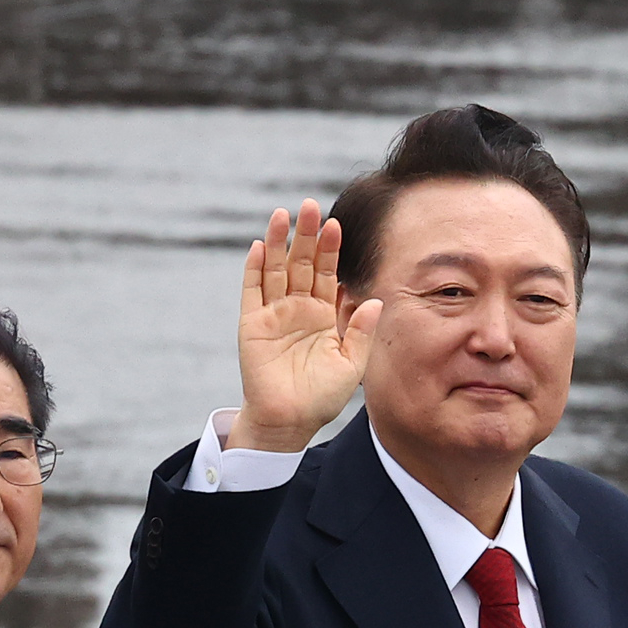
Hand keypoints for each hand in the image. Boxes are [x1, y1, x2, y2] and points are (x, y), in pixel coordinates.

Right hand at [226, 199, 380, 454]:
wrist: (290, 421)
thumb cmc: (322, 397)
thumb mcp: (352, 363)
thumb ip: (360, 331)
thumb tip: (375, 300)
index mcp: (323, 315)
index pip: (326, 273)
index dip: (330, 250)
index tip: (336, 225)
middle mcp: (297, 309)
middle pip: (301, 264)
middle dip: (306, 235)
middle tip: (310, 206)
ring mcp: (273, 315)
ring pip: (276, 270)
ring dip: (279, 243)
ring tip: (284, 214)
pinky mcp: (252, 325)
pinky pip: (253, 292)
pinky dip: (256, 269)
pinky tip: (261, 247)